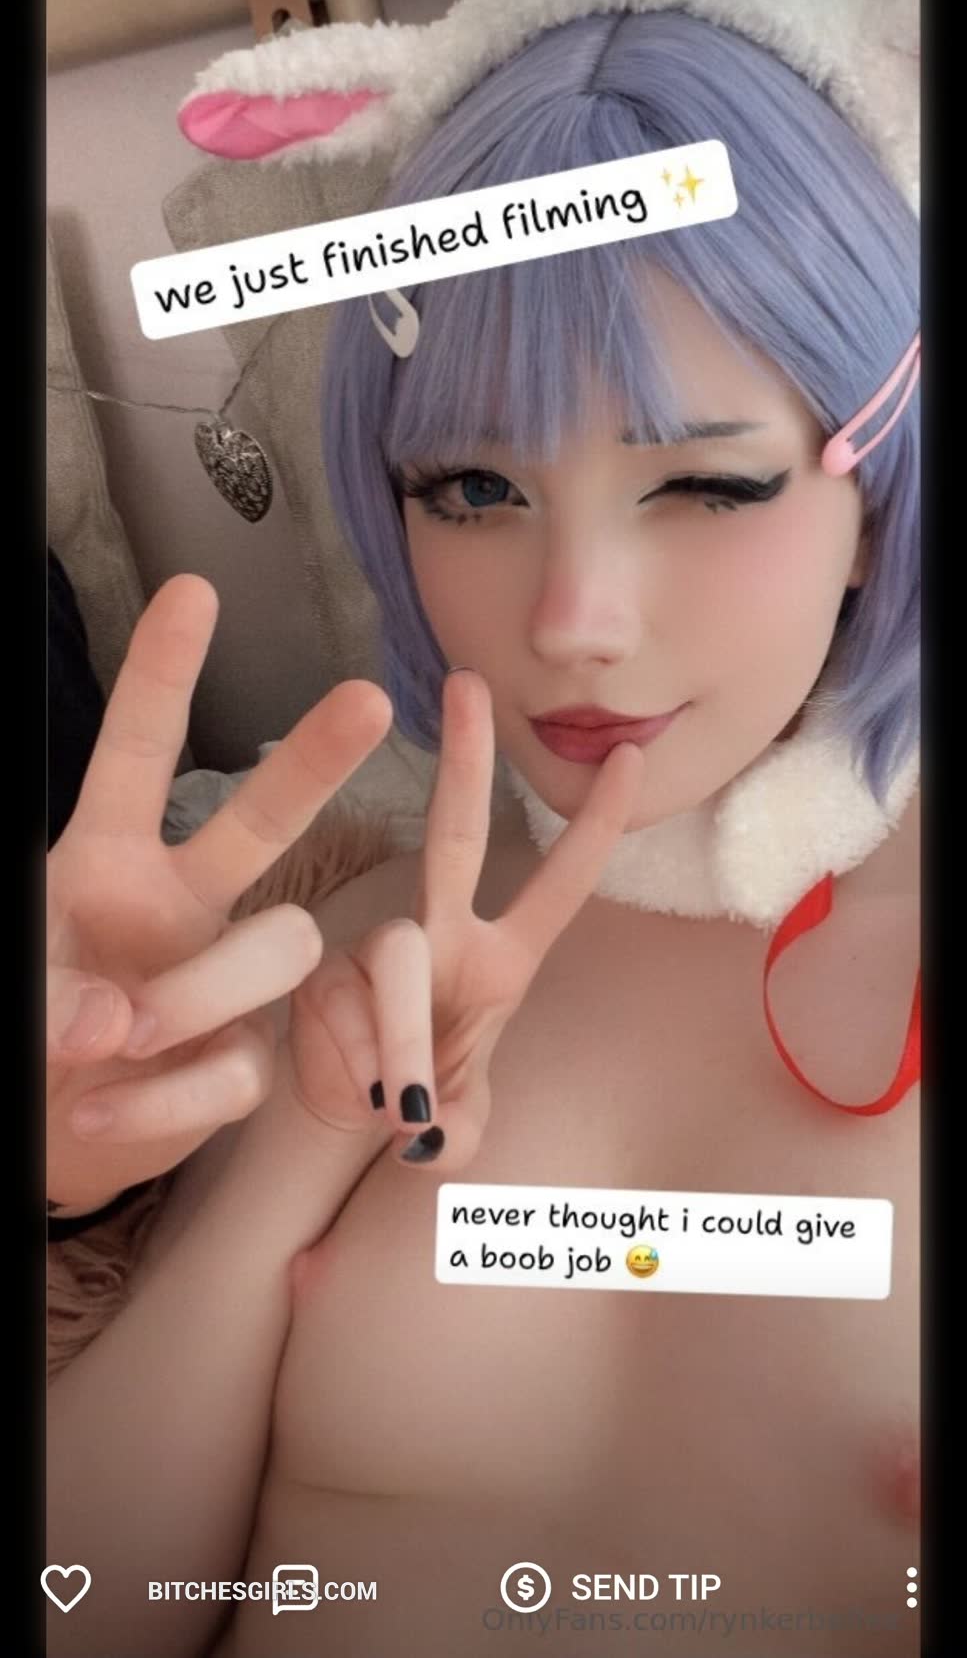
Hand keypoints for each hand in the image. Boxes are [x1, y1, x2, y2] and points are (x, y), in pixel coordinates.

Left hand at [47, 575, 391, 1210]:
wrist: (47, 1135)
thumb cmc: (32, 1036)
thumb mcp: (19, 1006)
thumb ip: (56, 1003)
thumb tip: (126, 1022)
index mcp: (105, 861)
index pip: (138, 754)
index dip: (163, 673)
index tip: (194, 589)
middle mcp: (180, 904)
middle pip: (262, 818)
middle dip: (314, 760)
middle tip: (367, 697)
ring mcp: (225, 978)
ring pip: (280, 945)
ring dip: (198, 994)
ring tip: (114, 1040)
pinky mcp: (248, 1060)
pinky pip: (239, 1065)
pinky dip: (160, 1100)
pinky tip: (100, 1109)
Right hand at [290, 670, 641, 1169]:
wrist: (348, 1122)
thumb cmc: (427, 1107)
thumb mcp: (461, 1132)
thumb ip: (455, 1132)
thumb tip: (415, 1119)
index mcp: (500, 962)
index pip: (558, 887)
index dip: (595, 827)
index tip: (632, 757)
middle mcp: (441, 937)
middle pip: (456, 838)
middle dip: (465, 760)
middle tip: (469, 686)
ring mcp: (379, 948)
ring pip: (398, 962)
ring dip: (401, 1044)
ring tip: (399, 1107)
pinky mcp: (320, 969)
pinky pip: (342, 1005)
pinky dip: (352, 1063)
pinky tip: (353, 1089)